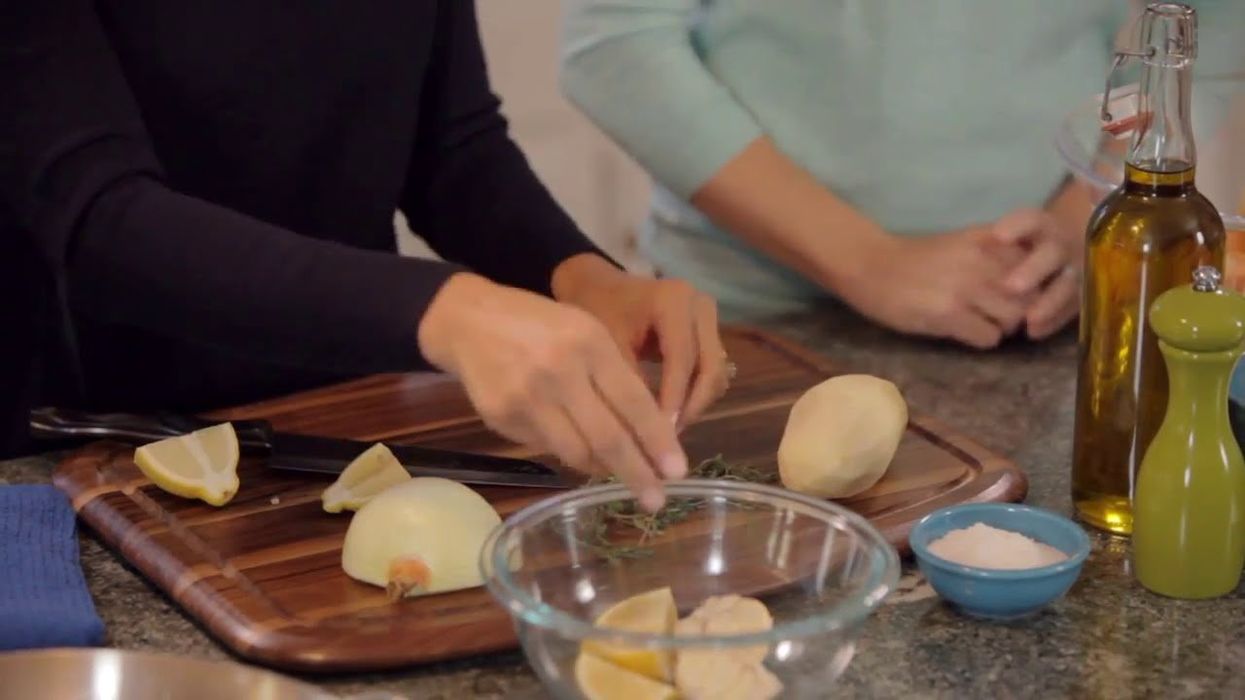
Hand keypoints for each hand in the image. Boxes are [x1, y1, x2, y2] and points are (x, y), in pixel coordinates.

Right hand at [418, 272, 686, 510]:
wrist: (470, 320)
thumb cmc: (541, 325)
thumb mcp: (585, 331)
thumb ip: (614, 376)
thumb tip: (647, 435)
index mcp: (589, 343)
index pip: (633, 402)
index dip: (658, 441)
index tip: (677, 471)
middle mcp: (560, 372)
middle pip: (608, 437)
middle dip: (637, 474)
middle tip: (656, 501)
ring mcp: (528, 397)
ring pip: (576, 453)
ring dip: (602, 468)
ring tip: (614, 471)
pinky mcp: (502, 417)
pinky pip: (547, 448)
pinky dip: (568, 453)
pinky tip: (574, 445)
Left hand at [551, 254, 728, 428]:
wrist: (599, 285)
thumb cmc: (597, 309)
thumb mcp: (607, 344)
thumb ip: (629, 381)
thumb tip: (645, 430)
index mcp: (674, 301)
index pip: (682, 358)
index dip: (674, 398)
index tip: (662, 433)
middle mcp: (700, 306)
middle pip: (710, 367)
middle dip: (691, 406)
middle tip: (669, 439)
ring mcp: (709, 318)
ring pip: (714, 372)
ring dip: (695, 403)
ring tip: (668, 431)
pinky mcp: (709, 332)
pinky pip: (710, 370)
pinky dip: (694, 394)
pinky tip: (672, 414)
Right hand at [836, 228, 1030, 348]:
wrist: (869, 265)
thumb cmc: (914, 258)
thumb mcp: (961, 244)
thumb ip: (995, 255)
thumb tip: (1029, 282)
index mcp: (988, 241)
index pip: (1036, 268)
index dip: (1031, 286)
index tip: (1015, 294)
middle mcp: (982, 261)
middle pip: (1030, 297)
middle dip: (1019, 311)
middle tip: (998, 316)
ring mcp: (966, 288)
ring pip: (1013, 319)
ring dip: (1002, 327)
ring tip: (981, 323)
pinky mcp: (949, 314)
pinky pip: (988, 337)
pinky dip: (981, 339)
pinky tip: (963, 331)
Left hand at [991, 208, 1081, 339]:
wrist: (1059, 252)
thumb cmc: (1017, 247)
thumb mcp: (1007, 237)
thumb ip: (989, 243)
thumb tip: (961, 252)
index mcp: (1041, 226)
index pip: (1031, 220)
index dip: (1017, 226)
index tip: (998, 236)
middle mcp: (1062, 246)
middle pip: (1052, 254)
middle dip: (1034, 269)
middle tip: (1011, 287)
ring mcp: (1076, 270)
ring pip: (1068, 285)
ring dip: (1048, 302)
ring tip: (1029, 319)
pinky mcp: (1081, 294)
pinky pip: (1072, 309)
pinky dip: (1053, 321)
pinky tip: (1034, 332)